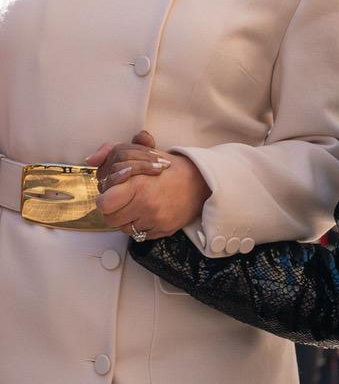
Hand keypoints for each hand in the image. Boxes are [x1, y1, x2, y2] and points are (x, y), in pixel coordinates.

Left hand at [92, 131, 211, 240]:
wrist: (201, 182)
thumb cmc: (170, 168)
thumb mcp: (142, 153)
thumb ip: (114, 151)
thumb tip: (91, 160)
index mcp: (139, 184)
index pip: (104, 202)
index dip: (106, 198)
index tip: (113, 192)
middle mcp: (147, 204)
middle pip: (110, 218)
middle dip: (114, 210)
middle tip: (124, 200)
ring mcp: (156, 219)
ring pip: (124, 228)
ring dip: (127, 219)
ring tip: (138, 205)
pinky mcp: (164, 230)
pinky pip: (140, 235)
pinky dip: (141, 226)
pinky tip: (149, 213)